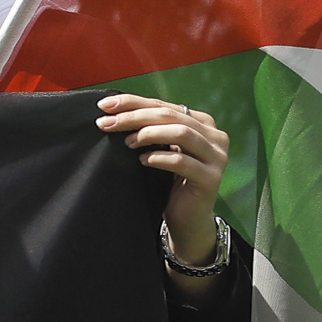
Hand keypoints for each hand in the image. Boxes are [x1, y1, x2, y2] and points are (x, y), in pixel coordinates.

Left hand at [96, 93, 229, 269]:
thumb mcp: (160, 149)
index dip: (133, 102)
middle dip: (134, 117)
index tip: (105, 105)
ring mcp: (217, 157)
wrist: (187, 219)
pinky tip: (142, 160)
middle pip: (170, 116)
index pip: (164, 105)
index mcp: (202, 123)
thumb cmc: (169, 181)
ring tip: (127, 143)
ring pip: (180, 133)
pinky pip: (182, 161)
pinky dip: (158, 158)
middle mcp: (215, 136)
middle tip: (107, 124)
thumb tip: (112, 110)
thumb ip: (150, 128)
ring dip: (148, 134)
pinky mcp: (211, 178)